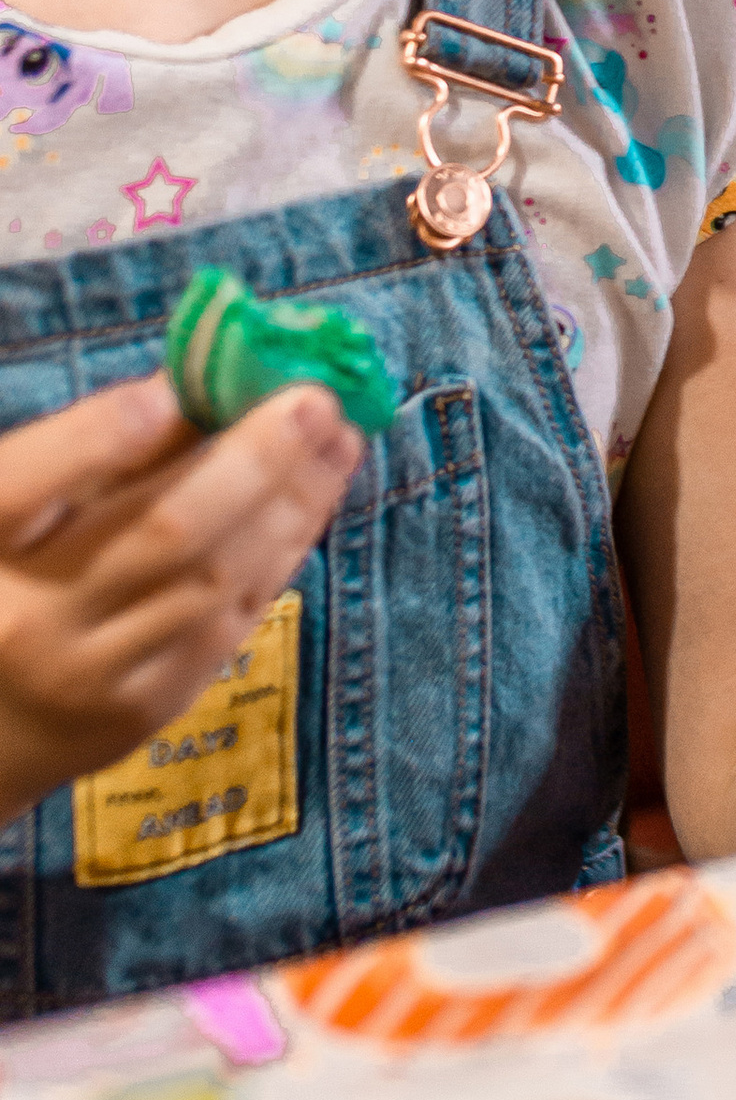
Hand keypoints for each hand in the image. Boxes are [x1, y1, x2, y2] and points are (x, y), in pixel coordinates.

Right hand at [0, 375, 363, 828]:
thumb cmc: (5, 587)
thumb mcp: (14, 515)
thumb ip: (83, 455)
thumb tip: (193, 388)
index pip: (21, 489)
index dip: (100, 436)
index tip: (173, 390)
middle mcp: (29, 620)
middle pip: (161, 532)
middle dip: (254, 459)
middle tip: (316, 401)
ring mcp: (91, 676)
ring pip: (214, 579)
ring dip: (292, 503)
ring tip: (338, 440)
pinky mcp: (143, 711)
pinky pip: (229, 623)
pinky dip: (280, 554)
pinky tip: (312, 503)